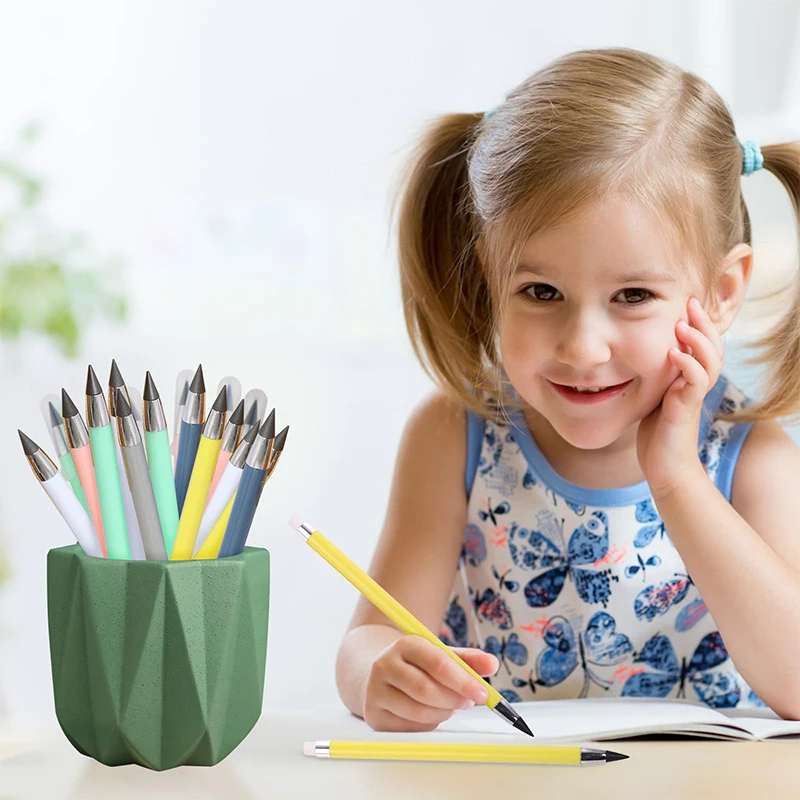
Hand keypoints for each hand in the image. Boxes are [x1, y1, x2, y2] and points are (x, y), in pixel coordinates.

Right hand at [362, 635, 498, 731]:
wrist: (378, 672)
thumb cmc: (416, 665)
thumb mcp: (440, 655)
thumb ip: (467, 660)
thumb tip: (492, 663)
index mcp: (405, 644)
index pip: (437, 663)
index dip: (463, 680)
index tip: (482, 693)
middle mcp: (385, 665)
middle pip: (426, 689)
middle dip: (454, 700)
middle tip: (469, 702)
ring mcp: (376, 690)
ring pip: (418, 711)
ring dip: (444, 714)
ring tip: (452, 707)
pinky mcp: (374, 714)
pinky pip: (410, 727)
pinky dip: (429, 724)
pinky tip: (433, 713)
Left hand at [637, 297, 723, 498]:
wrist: (665, 468)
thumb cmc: (655, 433)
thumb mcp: (651, 396)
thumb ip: (651, 376)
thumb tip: (627, 352)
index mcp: (688, 378)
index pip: (703, 344)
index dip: (699, 323)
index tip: (686, 301)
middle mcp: (695, 384)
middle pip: (713, 347)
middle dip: (704, 322)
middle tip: (691, 302)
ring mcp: (692, 396)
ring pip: (710, 361)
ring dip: (698, 340)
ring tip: (682, 324)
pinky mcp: (686, 409)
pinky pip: (695, 383)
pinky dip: (688, 365)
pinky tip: (674, 354)